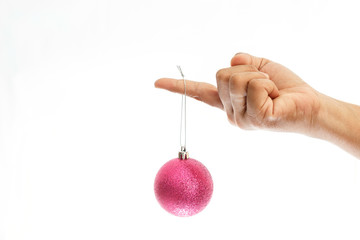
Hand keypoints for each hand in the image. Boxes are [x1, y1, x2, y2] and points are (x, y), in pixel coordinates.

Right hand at [155, 53, 320, 134]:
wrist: (310, 105)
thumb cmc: (286, 89)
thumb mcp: (261, 68)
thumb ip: (243, 63)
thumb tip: (233, 60)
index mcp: (228, 102)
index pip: (199, 93)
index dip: (177, 87)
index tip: (156, 83)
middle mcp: (230, 113)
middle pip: (221, 75)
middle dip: (246, 70)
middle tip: (264, 84)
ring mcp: (240, 119)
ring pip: (234, 78)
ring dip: (258, 76)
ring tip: (270, 91)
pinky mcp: (255, 119)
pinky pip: (253, 85)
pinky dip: (267, 83)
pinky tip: (275, 97)